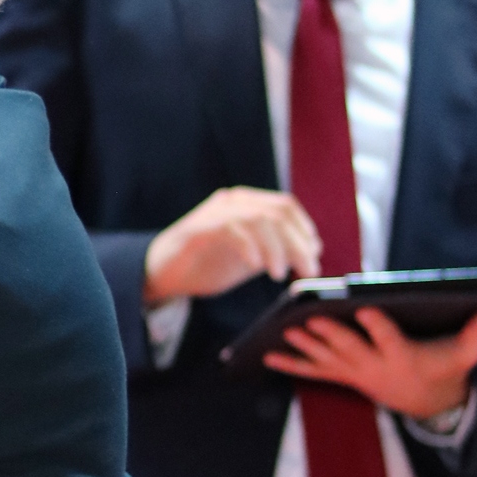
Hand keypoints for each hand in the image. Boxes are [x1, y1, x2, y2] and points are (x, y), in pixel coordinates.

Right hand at [144, 187, 321, 305]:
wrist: (162, 273)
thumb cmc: (206, 265)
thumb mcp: (250, 259)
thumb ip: (275, 252)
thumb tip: (310, 254)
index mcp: (246, 205)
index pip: (284, 206)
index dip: (304, 229)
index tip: (314, 256)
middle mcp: (232, 202)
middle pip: (277, 212)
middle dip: (298, 243)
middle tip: (308, 270)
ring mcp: (214, 213)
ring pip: (259, 218)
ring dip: (277, 248)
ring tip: (279, 274)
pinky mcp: (198, 228)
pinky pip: (231, 228)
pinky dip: (249, 247)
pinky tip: (255, 266)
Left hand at [263, 304, 476, 418]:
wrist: (429, 403)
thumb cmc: (445, 368)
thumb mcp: (465, 353)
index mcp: (403, 356)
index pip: (389, 339)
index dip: (377, 326)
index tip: (364, 310)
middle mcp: (375, 367)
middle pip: (350, 349)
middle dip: (329, 335)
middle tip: (308, 319)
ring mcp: (356, 373)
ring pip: (327, 360)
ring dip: (304, 347)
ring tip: (283, 332)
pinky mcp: (344, 377)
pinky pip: (314, 372)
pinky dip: (291, 364)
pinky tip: (266, 356)